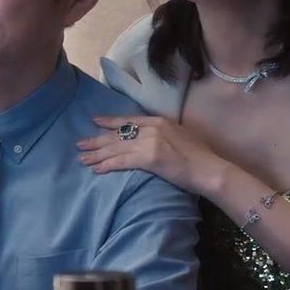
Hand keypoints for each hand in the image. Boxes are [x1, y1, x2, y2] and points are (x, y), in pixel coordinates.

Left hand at [77, 115, 222, 193]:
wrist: (209, 168)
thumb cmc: (200, 156)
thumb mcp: (181, 136)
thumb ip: (164, 134)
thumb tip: (155, 139)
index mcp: (159, 121)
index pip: (128, 120)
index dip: (110, 122)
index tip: (95, 122)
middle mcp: (151, 128)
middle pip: (117, 134)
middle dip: (97, 140)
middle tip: (80, 144)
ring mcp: (149, 142)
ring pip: (116, 148)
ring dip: (97, 154)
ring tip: (82, 158)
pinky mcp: (148, 158)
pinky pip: (122, 162)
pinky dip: (107, 165)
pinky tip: (97, 169)